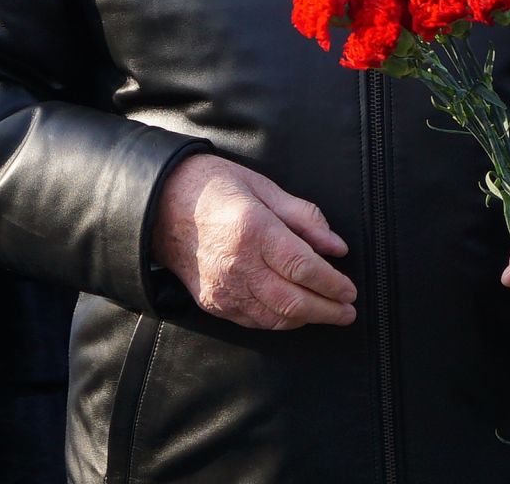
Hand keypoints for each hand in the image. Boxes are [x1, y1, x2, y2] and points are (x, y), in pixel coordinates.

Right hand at [152, 154, 356, 329]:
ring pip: (274, 317)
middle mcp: (237, 264)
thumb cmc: (214, 187)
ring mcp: (222, 287)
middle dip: (327, 310)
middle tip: (347, 311)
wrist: (159, 204)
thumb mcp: (264, 187)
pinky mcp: (212, 301)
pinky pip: (252, 321)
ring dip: (306, 320)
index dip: (332, 283)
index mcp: (253, 230)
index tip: (350, 290)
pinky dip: (279, 322)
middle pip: (293, 300)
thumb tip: (337, 247)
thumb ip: (304, 217)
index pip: (303, 267)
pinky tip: (295, 315)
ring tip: (329, 314)